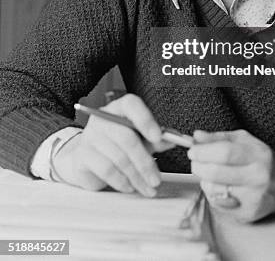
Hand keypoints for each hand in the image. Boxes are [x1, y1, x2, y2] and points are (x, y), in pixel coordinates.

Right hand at [52, 94, 173, 194]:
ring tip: (147, 188)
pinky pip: (106, 169)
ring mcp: (90, 136)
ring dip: (136, 176)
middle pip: (126, 137)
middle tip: (156, 180)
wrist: (87, 159)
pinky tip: (130, 187)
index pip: (131, 104)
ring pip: (118, 158)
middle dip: (144, 162)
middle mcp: (102, 118)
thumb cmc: (118, 145)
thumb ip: (155, 139)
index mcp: (119, 108)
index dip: (145, 120)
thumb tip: (173, 140)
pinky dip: (121, 181)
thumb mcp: (139, 138)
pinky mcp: (82, 156)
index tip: (158, 137)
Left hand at [188, 130, 274, 222]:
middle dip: (198, 166)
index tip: (192, 150)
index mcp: (258, 155)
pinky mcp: (249, 214)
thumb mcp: (244, 141)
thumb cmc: (262, 159)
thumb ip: (218, 137)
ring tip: (211, 174)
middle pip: (216, 173)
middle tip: (196, 162)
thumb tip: (196, 136)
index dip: (204, 151)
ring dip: (205, 181)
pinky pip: (219, 205)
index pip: (225, 153)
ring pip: (214, 190)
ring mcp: (254, 198)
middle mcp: (258, 177)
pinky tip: (222, 187)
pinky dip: (214, 195)